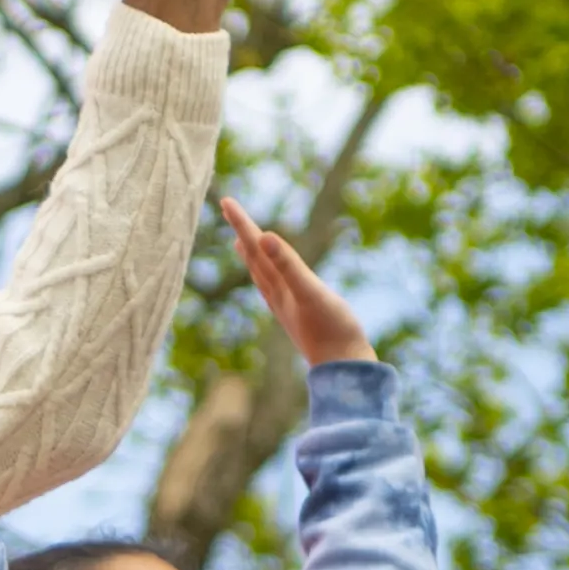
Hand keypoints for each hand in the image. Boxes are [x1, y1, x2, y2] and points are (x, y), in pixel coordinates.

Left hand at [223, 206, 373, 370]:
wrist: (343, 369)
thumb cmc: (331, 329)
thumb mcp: (311, 292)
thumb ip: (288, 264)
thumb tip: (264, 238)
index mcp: (278, 284)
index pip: (255, 246)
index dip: (242, 222)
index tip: (225, 199)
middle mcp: (277, 294)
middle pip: (254, 257)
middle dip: (242, 232)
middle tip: (227, 209)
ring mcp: (286, 307)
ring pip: (262, 275)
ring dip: (252, 256)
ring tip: (242, 242)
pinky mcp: (298, 317)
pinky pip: (276, 291)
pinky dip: (269, 278)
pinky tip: (272, 282)